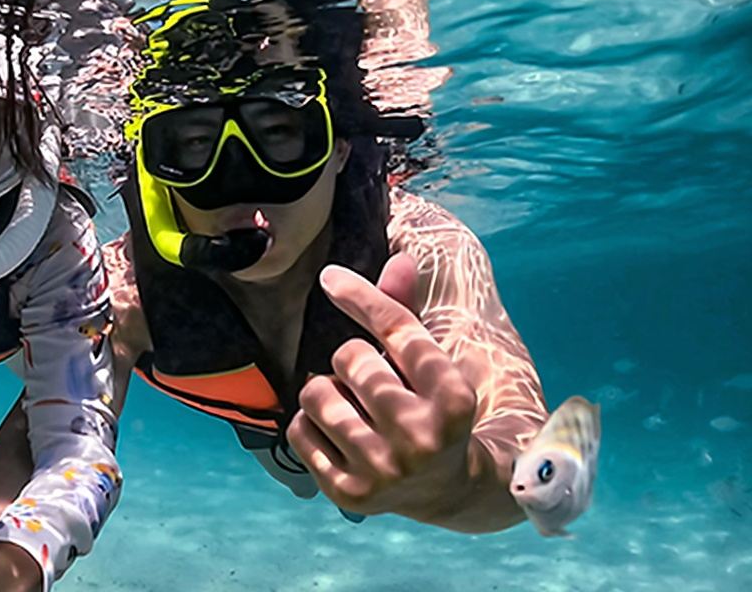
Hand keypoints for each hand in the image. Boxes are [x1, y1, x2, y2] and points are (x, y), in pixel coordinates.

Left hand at [285, 252, 480, 521]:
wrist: (444, 488)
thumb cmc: (431, 410)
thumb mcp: (432, 364)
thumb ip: (408, 313)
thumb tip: (399, 259)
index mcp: (453, 398)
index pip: (396, 329)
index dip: (360, 296)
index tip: (329, 276)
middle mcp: (421, 437)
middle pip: (349, 357)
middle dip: (353, 361)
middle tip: (372, 383)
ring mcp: (383, 469)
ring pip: (315, 392)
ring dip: (327, 391)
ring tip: (353, 407)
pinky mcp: (349, 493)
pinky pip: (298, 429)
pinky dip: (310, 424)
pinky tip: (339, 435)